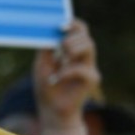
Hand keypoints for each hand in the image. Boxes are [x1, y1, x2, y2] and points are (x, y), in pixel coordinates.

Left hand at [33, 18, 98, 134]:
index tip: (61, 25)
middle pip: (85, 37)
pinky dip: (67, 71)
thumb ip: (46, 49)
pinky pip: (83, 69)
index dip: (73, 24)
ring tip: (60, 57)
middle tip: (60, 46)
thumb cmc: (47, 87)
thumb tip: (48, 31)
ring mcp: (89, 67)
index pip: (79, 31)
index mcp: (72, 50)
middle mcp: (83, 57)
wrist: (52, 110)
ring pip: (89, 47)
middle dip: (71, 37)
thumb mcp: (42, 65)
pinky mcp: (92, 79)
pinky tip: (55, 79)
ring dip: (73, 48)